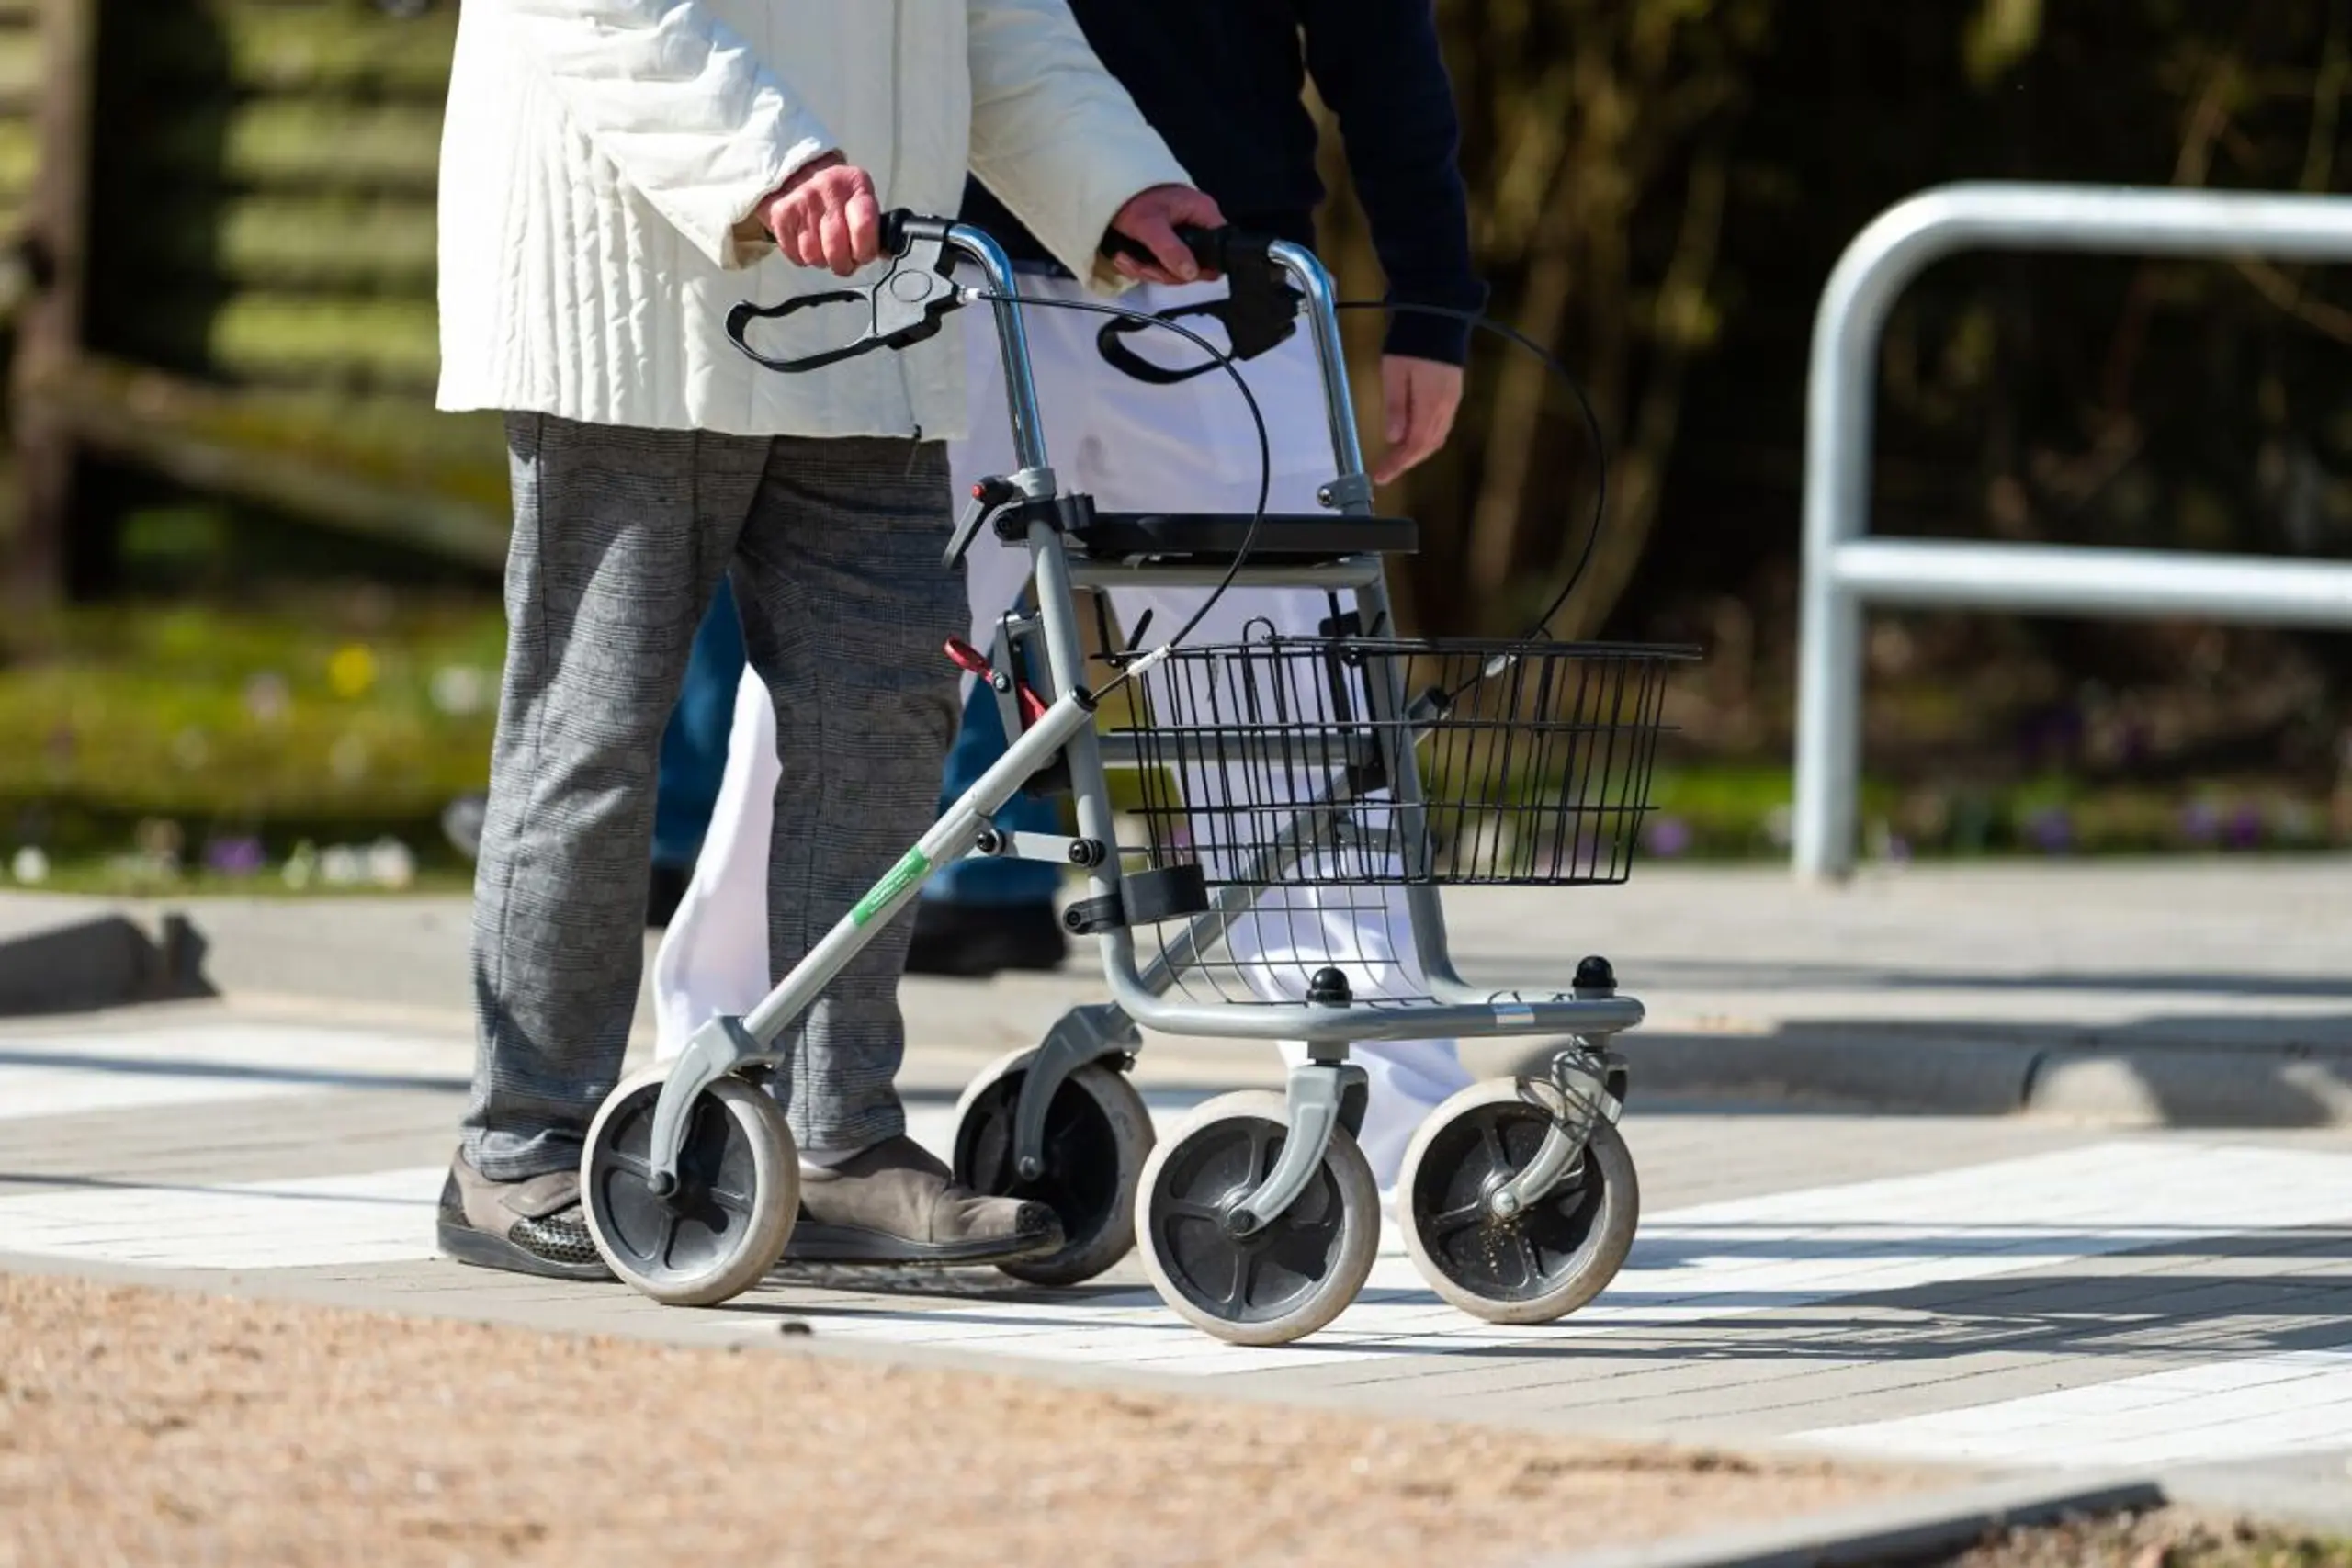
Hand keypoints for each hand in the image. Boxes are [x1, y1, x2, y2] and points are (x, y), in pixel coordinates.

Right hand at [758, 153, 882, 276]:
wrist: (798, 174)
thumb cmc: (837, 198)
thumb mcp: (861, 201)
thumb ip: (874, 227)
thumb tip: (886, 254)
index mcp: (856, 185)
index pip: (863, 226)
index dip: (864, 251)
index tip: (862, 256)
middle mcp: (829, 189)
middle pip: (836, 248)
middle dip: (842, 264)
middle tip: (843, 262)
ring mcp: (803, 200)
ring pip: (813, 255)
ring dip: (821, 261)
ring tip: (824, 249)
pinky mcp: (781, 212)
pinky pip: (794, 254)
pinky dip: (802, 257)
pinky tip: (807, 243)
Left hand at [1106, 184, 1226, 284]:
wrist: (1108, 183)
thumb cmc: (1133, 197)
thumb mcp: (1149, 224)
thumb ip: (1171, 249)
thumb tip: (1191, 274)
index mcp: (1203, 215)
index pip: (1219, 250)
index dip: (1202, 269)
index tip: (1176, 274)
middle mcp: (1197, 226)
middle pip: (1193, 267)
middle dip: (1162, 272)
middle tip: (1138, 267)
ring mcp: (1181, 236)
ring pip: (1173, 270)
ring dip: (1145, 270)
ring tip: (1123, 260)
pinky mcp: (1165, 243)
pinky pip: (1159, 265)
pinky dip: (1140, 266)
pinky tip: (1123, 259)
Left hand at [1374, 355, 1464, 484]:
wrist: (1438, 317)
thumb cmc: (1411, 343)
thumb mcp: (1394, 374)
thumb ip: (1395, 407)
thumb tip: (1393, 437)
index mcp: (1430, 404)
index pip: (1414, 445)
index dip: (1397, 464)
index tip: (1381, 476)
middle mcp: (1445, 408)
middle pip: (1427, 446)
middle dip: (1406, 461)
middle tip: (1386, 470)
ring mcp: (1452, 401)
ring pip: (1436, 438)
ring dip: (1416, 452)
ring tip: (1396, 458)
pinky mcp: (1453, 394)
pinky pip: (1441, 426)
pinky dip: (1426, 439)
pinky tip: (1413, 437)